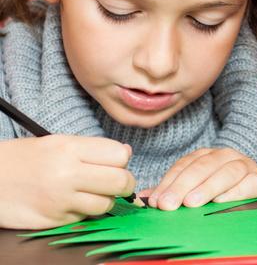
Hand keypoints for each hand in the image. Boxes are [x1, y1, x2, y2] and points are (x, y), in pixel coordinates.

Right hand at [0, 135, 134, 229]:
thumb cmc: (24, 158)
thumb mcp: (57, 142)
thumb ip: (91, 147)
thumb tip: (125, 153)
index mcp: (70, 148)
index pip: (119, 155)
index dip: (122, 159)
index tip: (116, 162)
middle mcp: (68, 174)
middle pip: (121, 181)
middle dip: (124, 182)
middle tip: (116, 181)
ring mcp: (62, 200)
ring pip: (107, 203)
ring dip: (106, 199)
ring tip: (92, 192)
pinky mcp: (55, 220)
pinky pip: (86, 216)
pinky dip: (86, 211)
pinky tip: (73, 202)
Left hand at [144, 148, 256, 210]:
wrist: (254, 190)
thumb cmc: (220, 191)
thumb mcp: (195, 188)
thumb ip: (173, 191)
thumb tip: (145, 196)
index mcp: (207, 155)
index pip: (184, 165)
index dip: (169, 182)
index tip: (157, 201)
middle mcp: (225, 156)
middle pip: (202, 167)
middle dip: (183, 186)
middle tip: (169, 204)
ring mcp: (244, 165)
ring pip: (226, 172)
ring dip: (207, 187)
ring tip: (191, 202)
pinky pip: (248, 184)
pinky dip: (234, 192)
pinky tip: (220, 202)